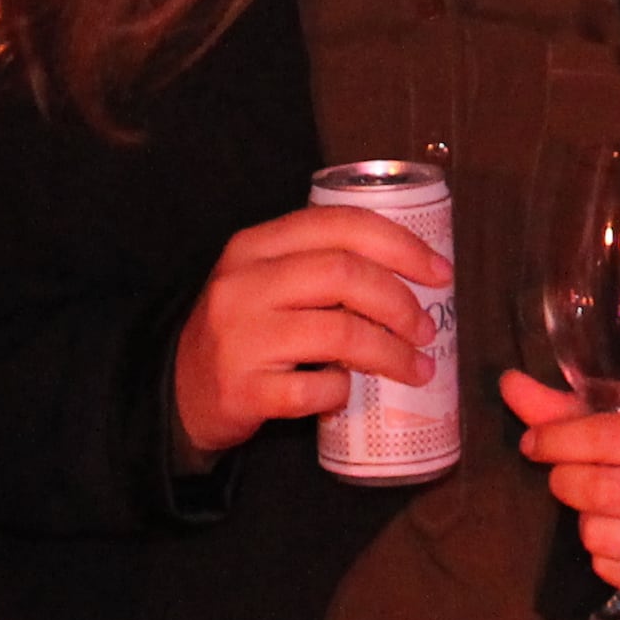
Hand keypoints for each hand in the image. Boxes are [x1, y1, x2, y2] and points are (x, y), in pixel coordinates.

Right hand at [172, 203, 450, 457]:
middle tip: (426, 328)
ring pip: (339, 333)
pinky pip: (314, 390)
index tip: (440, 272)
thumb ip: (318, 265)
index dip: (401, 245)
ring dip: (390, 352)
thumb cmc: (245, 332)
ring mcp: (241, 337)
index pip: (339, 225)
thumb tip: (412, 274)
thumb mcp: (267, 281)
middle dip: (400, 302)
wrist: (178, 392)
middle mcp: (244, 283)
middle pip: (344, 275)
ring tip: (416, 367)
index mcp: (255, 245)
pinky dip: (343, 393)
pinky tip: (349, 394)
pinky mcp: (241, 389)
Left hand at [498, 367, 619, 605]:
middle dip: (566, 480)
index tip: (532, 442)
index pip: (609, 437)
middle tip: (564, 475)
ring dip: (586, 520)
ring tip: (607, 508)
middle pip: (598, 490)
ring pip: (598, 535)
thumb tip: (509, 384)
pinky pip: (610, 571)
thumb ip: (572, 409)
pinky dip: (603, 554)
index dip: (559, 438)